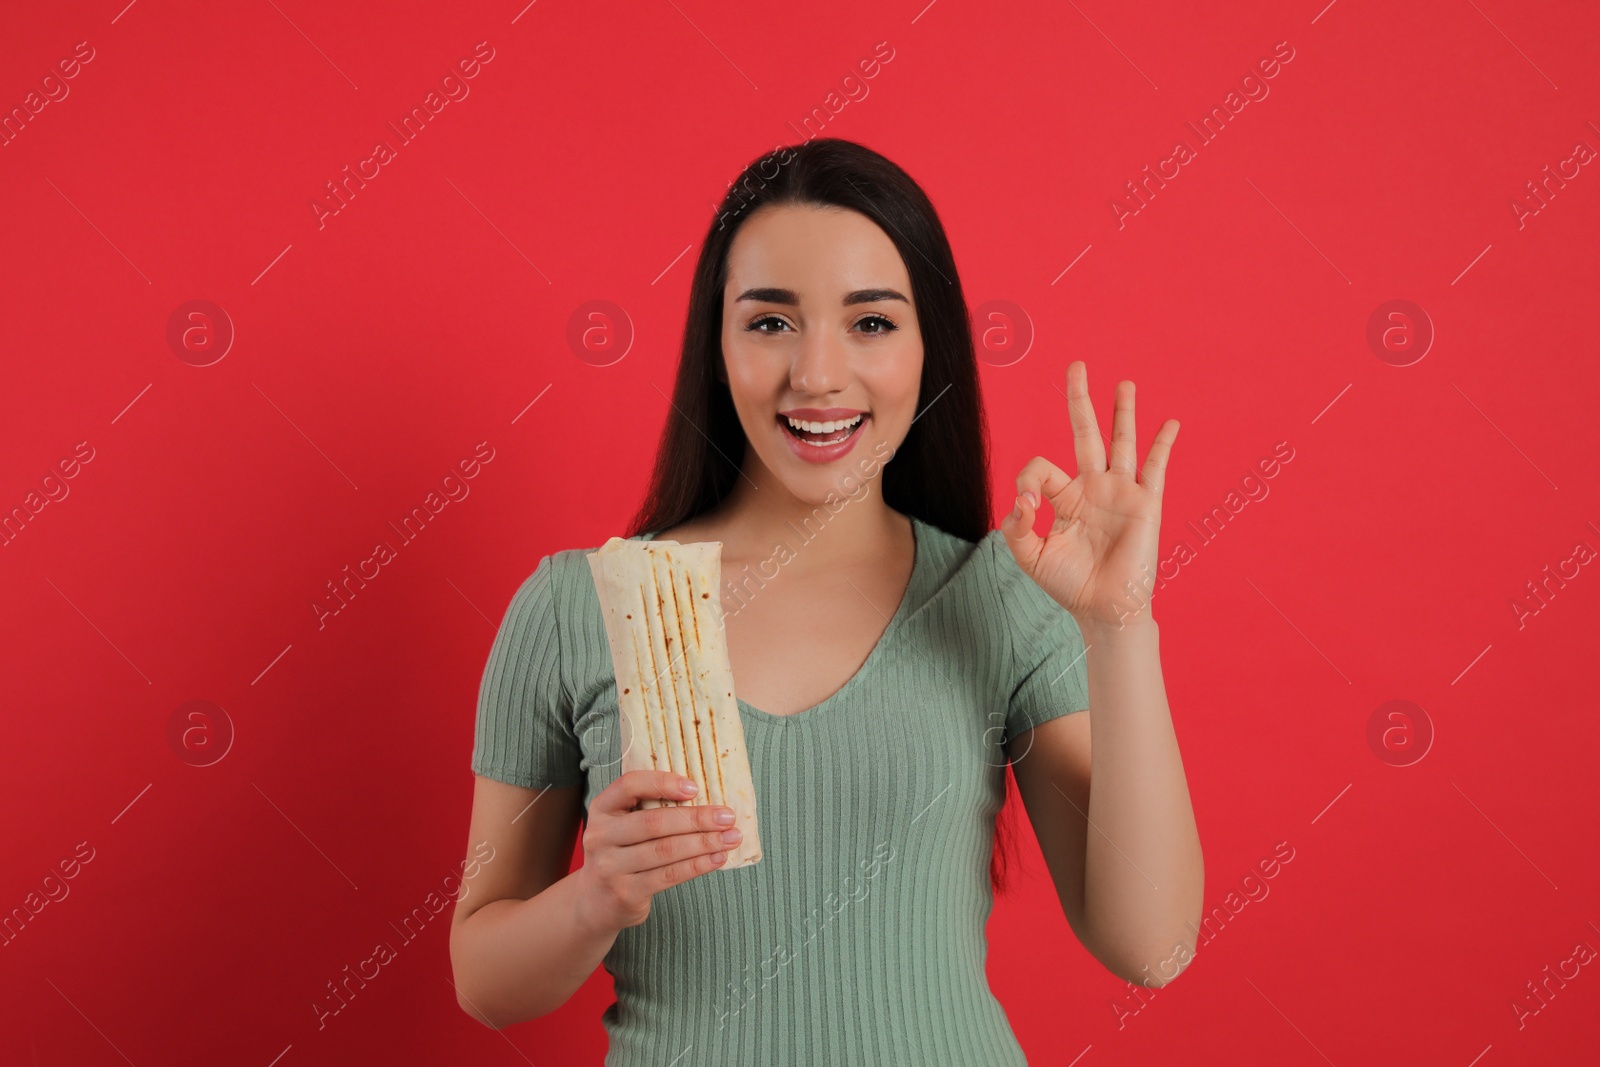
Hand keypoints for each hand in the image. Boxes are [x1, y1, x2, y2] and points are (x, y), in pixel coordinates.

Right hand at [575, 770, 743, 930]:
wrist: (594, 902)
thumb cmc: (621, 854)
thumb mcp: (622, 825)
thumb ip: (649, 809)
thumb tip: (706, 798)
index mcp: (602, 809)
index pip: (629, 785)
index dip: (663, 783)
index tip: (695, 787)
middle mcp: (600, 836)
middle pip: (654, 822)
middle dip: (696, 818)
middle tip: (727, 817)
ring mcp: (610, 866)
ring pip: (665, 850)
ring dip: (704, 843)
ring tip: (731, 838)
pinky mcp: (625, 892)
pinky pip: (669, 875)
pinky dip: (698, 865)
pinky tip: (717, 858)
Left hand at [999, 360, 1178, 630]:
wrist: (1103, 609)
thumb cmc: (1067, 584)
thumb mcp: (1028, 555)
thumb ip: (1015, 526)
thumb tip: (1021, 500)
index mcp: (1064, 497)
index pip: (1041, 467)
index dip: (1029, 481)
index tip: (1028, 508)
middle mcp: (1093, 488)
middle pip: (1086, 433)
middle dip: (1080, 399)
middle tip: (1076, 366)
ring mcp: (1121, 493)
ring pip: (1122, 442)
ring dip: (1123, 411)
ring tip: (1124, 383)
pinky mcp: (1146, 504)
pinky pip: (1156, 468)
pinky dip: (1162, 445)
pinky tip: (1169, 424)